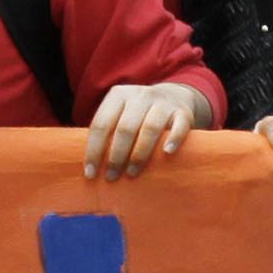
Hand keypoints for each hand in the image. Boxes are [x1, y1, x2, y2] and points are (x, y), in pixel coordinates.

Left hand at [81, 80, 213, 178]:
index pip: (101, 124)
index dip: (94, 150)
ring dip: (139, 154)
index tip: (91, 173)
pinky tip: (166, 153)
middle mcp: (140, 96)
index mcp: (118, 95)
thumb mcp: (119, 114)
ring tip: (131, 173)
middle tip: (112, 177)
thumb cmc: (137, 114)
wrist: (174, 95)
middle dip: (116, 156)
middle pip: (125, 128)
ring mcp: (163, 103)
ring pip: (150, 128)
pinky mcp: (183, 112)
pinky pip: (179, 126)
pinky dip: (173, 139)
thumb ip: (107, 132)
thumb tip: (89, 167)